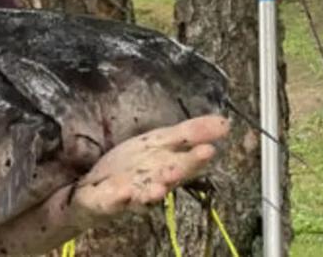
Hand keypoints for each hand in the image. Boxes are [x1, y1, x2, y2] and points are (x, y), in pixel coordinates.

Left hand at [70, 115, 229, 221]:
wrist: (96, 188)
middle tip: (184, 167)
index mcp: (166, 167)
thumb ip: (189, 133)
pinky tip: (124, 192)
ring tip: (158, 187)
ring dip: (152, 191)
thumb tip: (226, 122)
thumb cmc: (133, 165)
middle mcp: (154, 183)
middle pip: (167, 179)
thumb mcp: (157, 141)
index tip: (209, 149)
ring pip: (144, 194)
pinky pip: (113, 201)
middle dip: (178, 173)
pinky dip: (119, 198)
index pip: (185, 162)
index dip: (196, 158)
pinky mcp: (108, 201)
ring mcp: (131, 194)